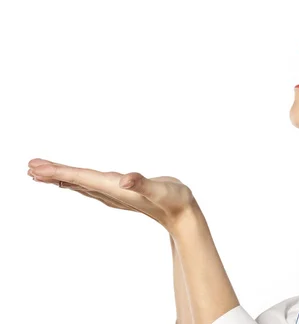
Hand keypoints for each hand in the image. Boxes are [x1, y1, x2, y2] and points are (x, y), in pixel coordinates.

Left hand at [27, 158, 201, 232]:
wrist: (183, 215)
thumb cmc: (174, 200)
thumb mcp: (160, 189)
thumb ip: (143, 183)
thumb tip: (126, 179)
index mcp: (115, 189)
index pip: (80, 178)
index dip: (57, 172)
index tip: (35, 169)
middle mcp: (110, 193)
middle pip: (75, 182)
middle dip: (52, 175)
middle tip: (29, 168)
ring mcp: (114, 195)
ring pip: (81, 185)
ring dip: (61, 179)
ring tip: (42, 174)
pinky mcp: (121, 193)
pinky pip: (91, 186)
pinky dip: (78, 181)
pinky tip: (74, 181)